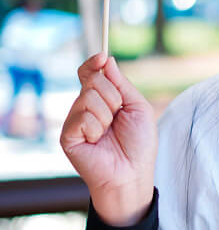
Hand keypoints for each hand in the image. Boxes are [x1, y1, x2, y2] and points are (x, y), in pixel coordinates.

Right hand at [60, 52, 157, 225]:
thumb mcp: (139, 107)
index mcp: (103, 100)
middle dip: (114, 96)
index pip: (91, 73)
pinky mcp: (67, 135)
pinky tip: (97, 141)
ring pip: (89, 97)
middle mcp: (86, 108)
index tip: (102, 57)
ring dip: (107, 114)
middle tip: (118, 117)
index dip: (94, 63)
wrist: (132, 172)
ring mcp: (75, 121)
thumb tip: (106, 60)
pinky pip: (82, 116)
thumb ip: (122, 84)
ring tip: (109, 132)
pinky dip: (96, 127)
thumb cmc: (139, 143)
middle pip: (94, 81)